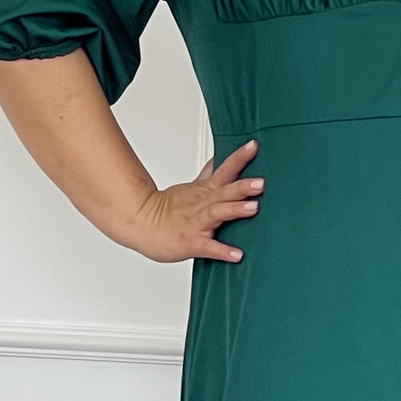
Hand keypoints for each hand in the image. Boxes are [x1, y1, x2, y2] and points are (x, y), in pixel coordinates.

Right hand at [124, 139, 262, 261]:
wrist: (140, 224)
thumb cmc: (167, 208)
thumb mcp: (192, 187)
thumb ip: (210, 173)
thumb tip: (220, 158)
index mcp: (205, 190)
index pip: (225, 169)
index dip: (239, 157)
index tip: (253, 146)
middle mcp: (203, 204)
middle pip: (224, 191)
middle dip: (243, 186)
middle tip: (260, 182)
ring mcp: (197, 223)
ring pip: (217, 213)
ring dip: (235, 210)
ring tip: (253, 208)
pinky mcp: (191, 243)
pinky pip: (208, 247)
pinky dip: (222, 251)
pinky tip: (236, 255)